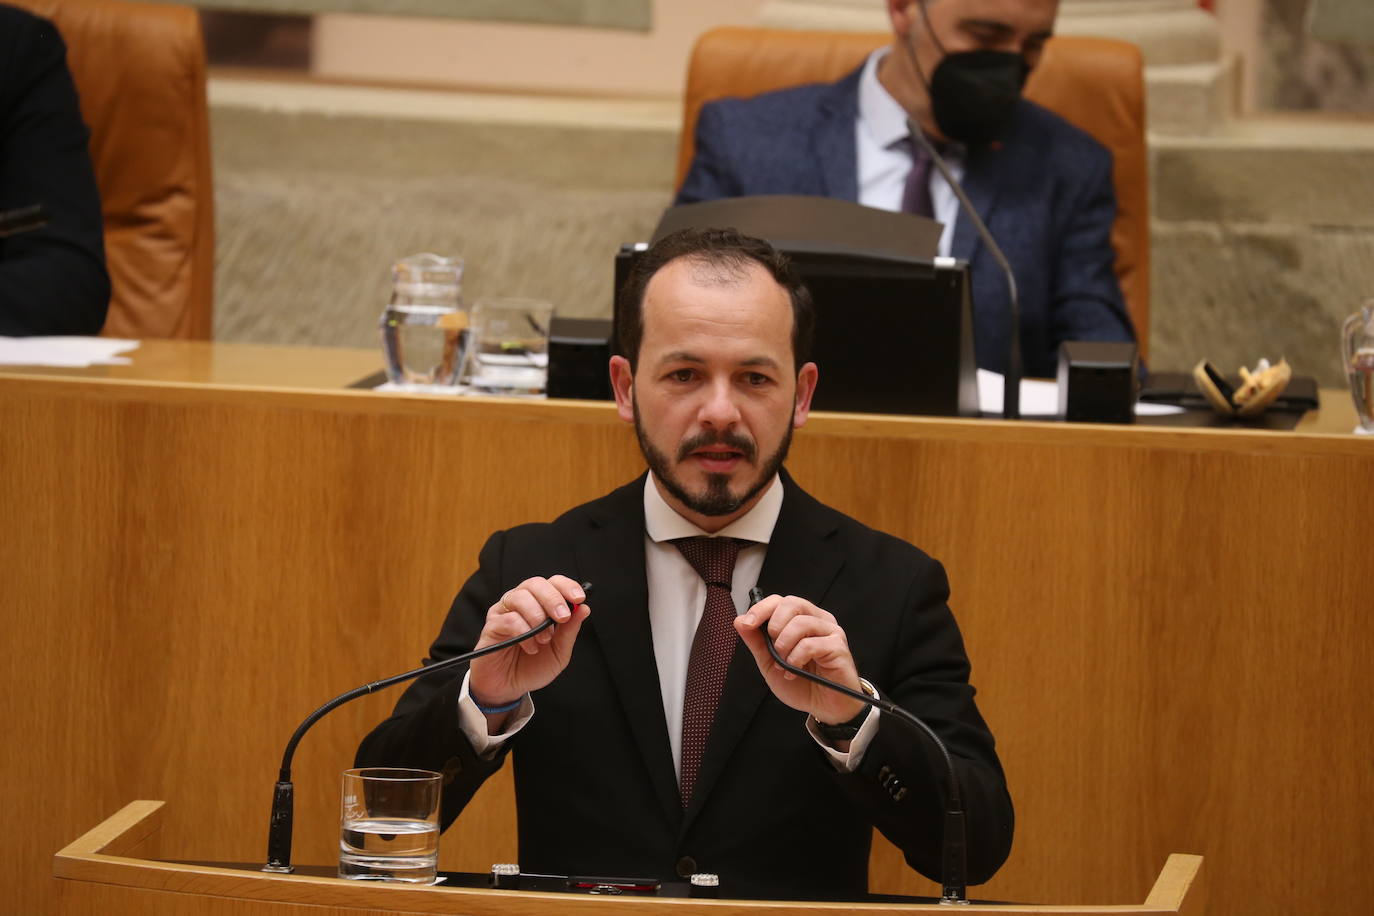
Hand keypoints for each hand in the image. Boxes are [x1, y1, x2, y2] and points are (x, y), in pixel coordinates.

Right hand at [468, 575, 589, 710]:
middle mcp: (522, 603)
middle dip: (553, 598)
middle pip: (536, 583)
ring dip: (537, 617)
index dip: (567, 586)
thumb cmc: (533, 666)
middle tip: (562, 617)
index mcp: (540, 605)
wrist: (510, 688)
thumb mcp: (559, 651)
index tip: (579, 598)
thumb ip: (569, 630)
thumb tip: (584, 609)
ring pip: (520, 597)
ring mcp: (504, 612)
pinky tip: (531, 648)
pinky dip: (524, 633)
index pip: (553, 583)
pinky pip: (508, 619)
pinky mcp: (492, 626)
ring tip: (544, 640)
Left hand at [733, 594, 865, 724]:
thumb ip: (756, 642)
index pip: (781, 601)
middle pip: (792, 603)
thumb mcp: (770, 663)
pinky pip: (810, 644)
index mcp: (803, 619)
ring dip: (784, 646)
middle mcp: (818, 620)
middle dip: (774, 625)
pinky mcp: (838, 646)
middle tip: (773, 648)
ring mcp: (831, 631)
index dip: (761, 609)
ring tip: (783, 665)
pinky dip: (796, 659)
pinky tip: (794, 672)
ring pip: (800, 623)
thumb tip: (740, 620)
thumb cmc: (802, 683)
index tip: (748, 623)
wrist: (824, 707)